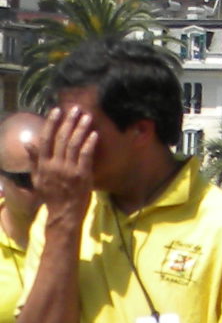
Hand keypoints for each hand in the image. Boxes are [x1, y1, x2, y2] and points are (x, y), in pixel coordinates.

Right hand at [34, 106, 97, 221]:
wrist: (63, 212)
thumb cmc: (50, 195)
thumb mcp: (37, 177)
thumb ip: (34, 159)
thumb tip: (27, 142)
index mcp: (43, 163)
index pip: (46, 138)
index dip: (51, 122)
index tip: (57, 110)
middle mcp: (55, 164)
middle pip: (62, 138)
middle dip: (69, 121)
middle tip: (76, 109)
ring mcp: (69, 169)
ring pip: (74, 144)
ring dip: (81, 129)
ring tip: (87, 117)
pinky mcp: (82, 175)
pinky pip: (86, 156)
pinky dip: (90, 144)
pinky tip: (94, 134)